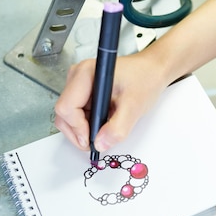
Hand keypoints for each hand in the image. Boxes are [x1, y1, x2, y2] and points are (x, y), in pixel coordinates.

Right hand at [54, 52, 168, 152]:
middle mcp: (77, 78)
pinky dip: (87, 126)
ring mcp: (78, 86)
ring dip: (83, 131)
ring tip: (104, 131)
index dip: (78, 128)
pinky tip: (103, 124)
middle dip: (78, 133)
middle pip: (63, 115)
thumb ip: (117, 128)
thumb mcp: (134, 106)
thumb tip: (100, 144)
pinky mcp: (82, 94)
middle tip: (98, 142)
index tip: (93, 140)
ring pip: (68, 118)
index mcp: (85, 74)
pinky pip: (76, 116)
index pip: (67, 108)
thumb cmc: (145, 79)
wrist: (152, 71)